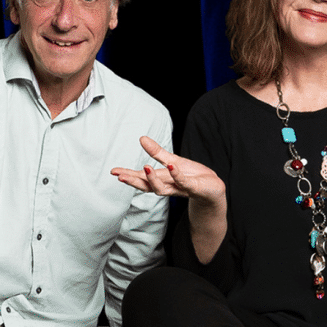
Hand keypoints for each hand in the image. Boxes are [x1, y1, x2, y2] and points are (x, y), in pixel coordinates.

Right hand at [111, 136, 225, 207]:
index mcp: (161, 180)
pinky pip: (183, 182)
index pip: (141, 179)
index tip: (114, 172)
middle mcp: (167, 186)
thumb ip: (157, 152)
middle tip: (120, 177)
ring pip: (162, 189)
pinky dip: (177, 175)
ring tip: (146, 167)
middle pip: (146, 186)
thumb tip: (141, 138)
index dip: (127, 175)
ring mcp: (179, 188)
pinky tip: (172, 166)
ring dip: (153, 179)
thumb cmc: (191, 175)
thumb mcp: (173, 160)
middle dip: (133, 181)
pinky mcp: (193, 188)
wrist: (213, 188)